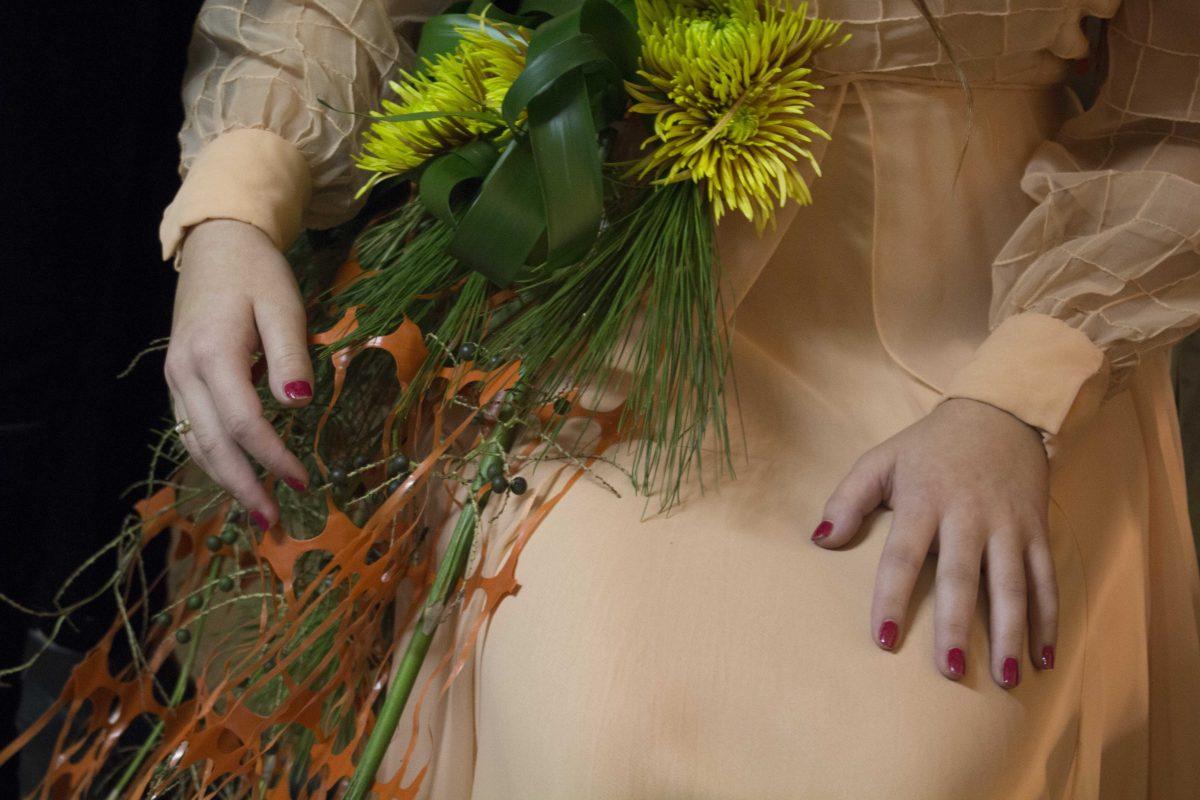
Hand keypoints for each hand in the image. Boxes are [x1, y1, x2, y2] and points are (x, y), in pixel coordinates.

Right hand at [165, 219, 312, 528]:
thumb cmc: (257, 273)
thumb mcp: (284, 305)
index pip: (243, 422)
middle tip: (272, 523)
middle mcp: (184, 372)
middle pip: (211, 444)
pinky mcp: (178, 379)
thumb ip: (291, 355)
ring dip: (225, 480)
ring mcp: (175, 377)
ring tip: (258, 511)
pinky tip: (237, 476)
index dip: (272, 457)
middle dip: (242, 486)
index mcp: (213, 353)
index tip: (302, 482)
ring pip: (196, 442)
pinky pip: (191, 429)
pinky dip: (213, 458)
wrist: (217, 244)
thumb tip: (298, 406)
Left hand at [813, 398, 1055, 687]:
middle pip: (961, 577)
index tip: (884, 639)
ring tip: (1004, 678)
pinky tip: (1043, 659)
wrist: (998, 413)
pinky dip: (1048, 620)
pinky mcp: (1037, 530)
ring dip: (1009, 633)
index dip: (892, 598)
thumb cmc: (929, 447)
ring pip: (1011, 584)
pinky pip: (1046, 579)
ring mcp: (1007, 524)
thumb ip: (848, 499)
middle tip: (950, 671)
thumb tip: (820, 540)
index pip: (903, 556)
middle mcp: (968, 515)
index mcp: (924, 500)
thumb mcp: (881, 460)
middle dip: (955, 626)